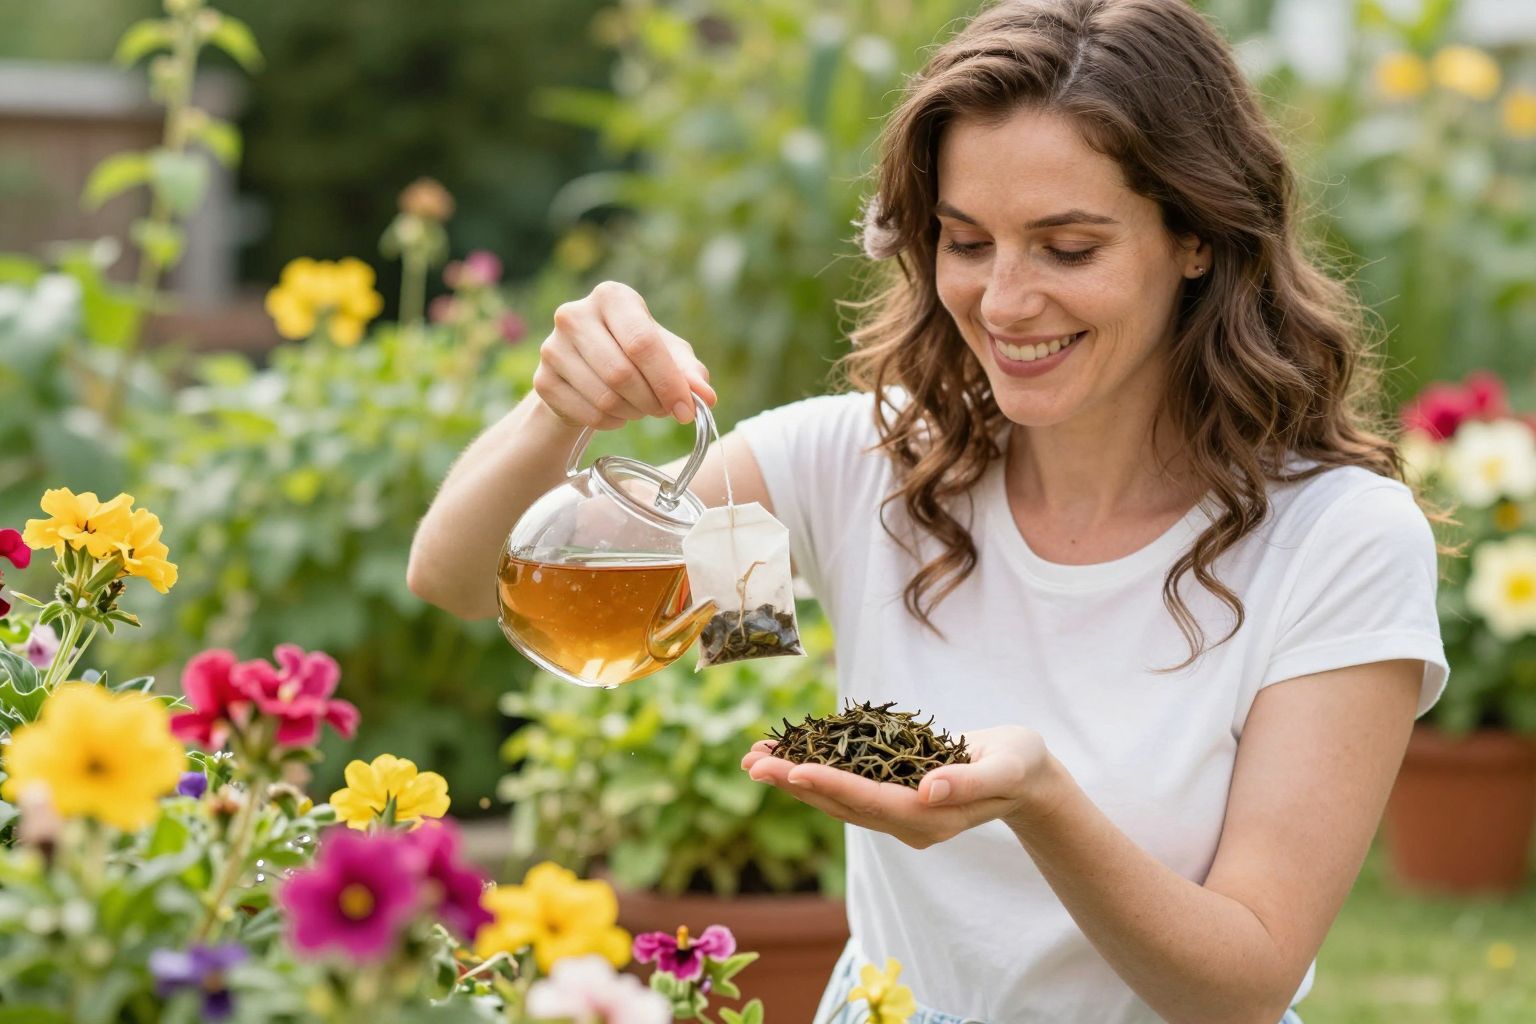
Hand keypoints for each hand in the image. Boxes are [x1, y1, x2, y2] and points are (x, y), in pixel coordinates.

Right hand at [534, 280, 716, 429]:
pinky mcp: (542, 380)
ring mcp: (552, 347)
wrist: (588, 368)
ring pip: (604, 398)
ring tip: (639, 407)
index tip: (686, 410)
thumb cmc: (636, 354)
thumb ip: (690, 373)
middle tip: (663, 410)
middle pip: (622, 374)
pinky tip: (615, 412)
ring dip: (632, 413)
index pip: (642, 343)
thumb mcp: (669, 355)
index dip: (668, 382)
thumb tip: (706, 397)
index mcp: (612, 297)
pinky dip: (610, 422)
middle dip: (651, 401)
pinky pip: (587, 414)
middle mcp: (575, 314)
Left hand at [741, 725, 1055, 849]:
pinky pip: (844, 787)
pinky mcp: (891, 796)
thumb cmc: (1021, 765)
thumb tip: (928, 791)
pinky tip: (786, 753)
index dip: (831, 784)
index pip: (871, 802)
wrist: (1024, 775)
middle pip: (841, 805)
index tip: (793, 768)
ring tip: (754, 758)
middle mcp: (907, 822)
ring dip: (793, 779)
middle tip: (752, 762)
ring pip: (835, 799)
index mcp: (931, 819)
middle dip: (794, 782)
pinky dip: (813, 770)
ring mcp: (897, 813)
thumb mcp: (1006, 767)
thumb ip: (969, 780)